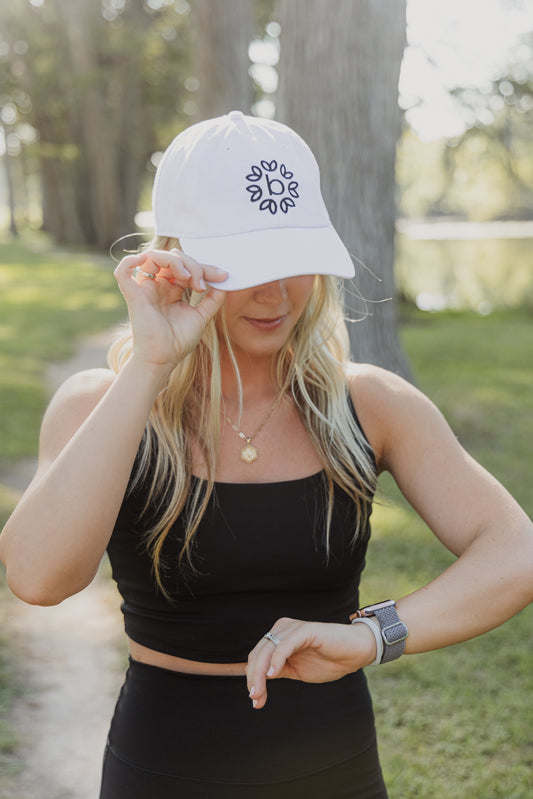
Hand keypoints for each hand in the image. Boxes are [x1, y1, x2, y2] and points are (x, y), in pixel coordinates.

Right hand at [114, 248, 227, 371]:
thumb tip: (223, 279)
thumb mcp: (202, 316)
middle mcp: (157, 286)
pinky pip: (123, 270)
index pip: (186, 266)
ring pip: (153, 256)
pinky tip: (151, 263)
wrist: (164, 359)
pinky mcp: (133, 295)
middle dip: (193, 265)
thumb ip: (213, 298)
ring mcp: (144, 289)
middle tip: (202, 284)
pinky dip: (132, 260)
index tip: (222, 276)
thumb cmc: (179, 341)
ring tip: (188, 278)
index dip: (204, 267)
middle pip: (172, 258)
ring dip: (175, 261)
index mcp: (171, 290)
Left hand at [246, 617, 376, 708]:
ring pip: (267, 651)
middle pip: (258, 654)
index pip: (256, 657)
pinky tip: (273, 674)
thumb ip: (276, 672)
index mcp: (278, 637)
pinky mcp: (304, 630)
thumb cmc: (327, 661)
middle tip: (255, 701)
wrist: (354, 653)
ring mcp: (292, 628)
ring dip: (260, 674)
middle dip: (254, 679)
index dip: (252, 678)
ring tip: (259, 694)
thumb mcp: (296, 670)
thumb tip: (254, 685)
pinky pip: (284, 645)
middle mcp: (282, 629)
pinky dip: (276, 660)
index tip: (254, 701)